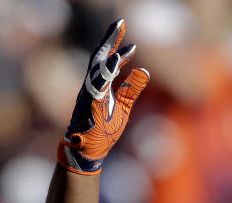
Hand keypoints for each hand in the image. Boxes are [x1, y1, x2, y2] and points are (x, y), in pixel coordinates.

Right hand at [57, 19, 148, 174]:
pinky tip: (114, 62)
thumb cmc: (102, 130)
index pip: (108, 61)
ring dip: (108, 54)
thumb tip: (145, 72)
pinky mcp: (89, 105)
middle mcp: (91, 86)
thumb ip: (132, 90)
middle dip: (110, 39)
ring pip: (96, 69)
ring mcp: (88, 95)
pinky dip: (105, 73)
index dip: (118, 47)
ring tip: (120, 39)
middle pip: (99, 57)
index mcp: (100, 86)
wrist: (87, 152)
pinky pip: (96, 86)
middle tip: (120, 22)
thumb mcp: (124, 108)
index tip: (131, 39)